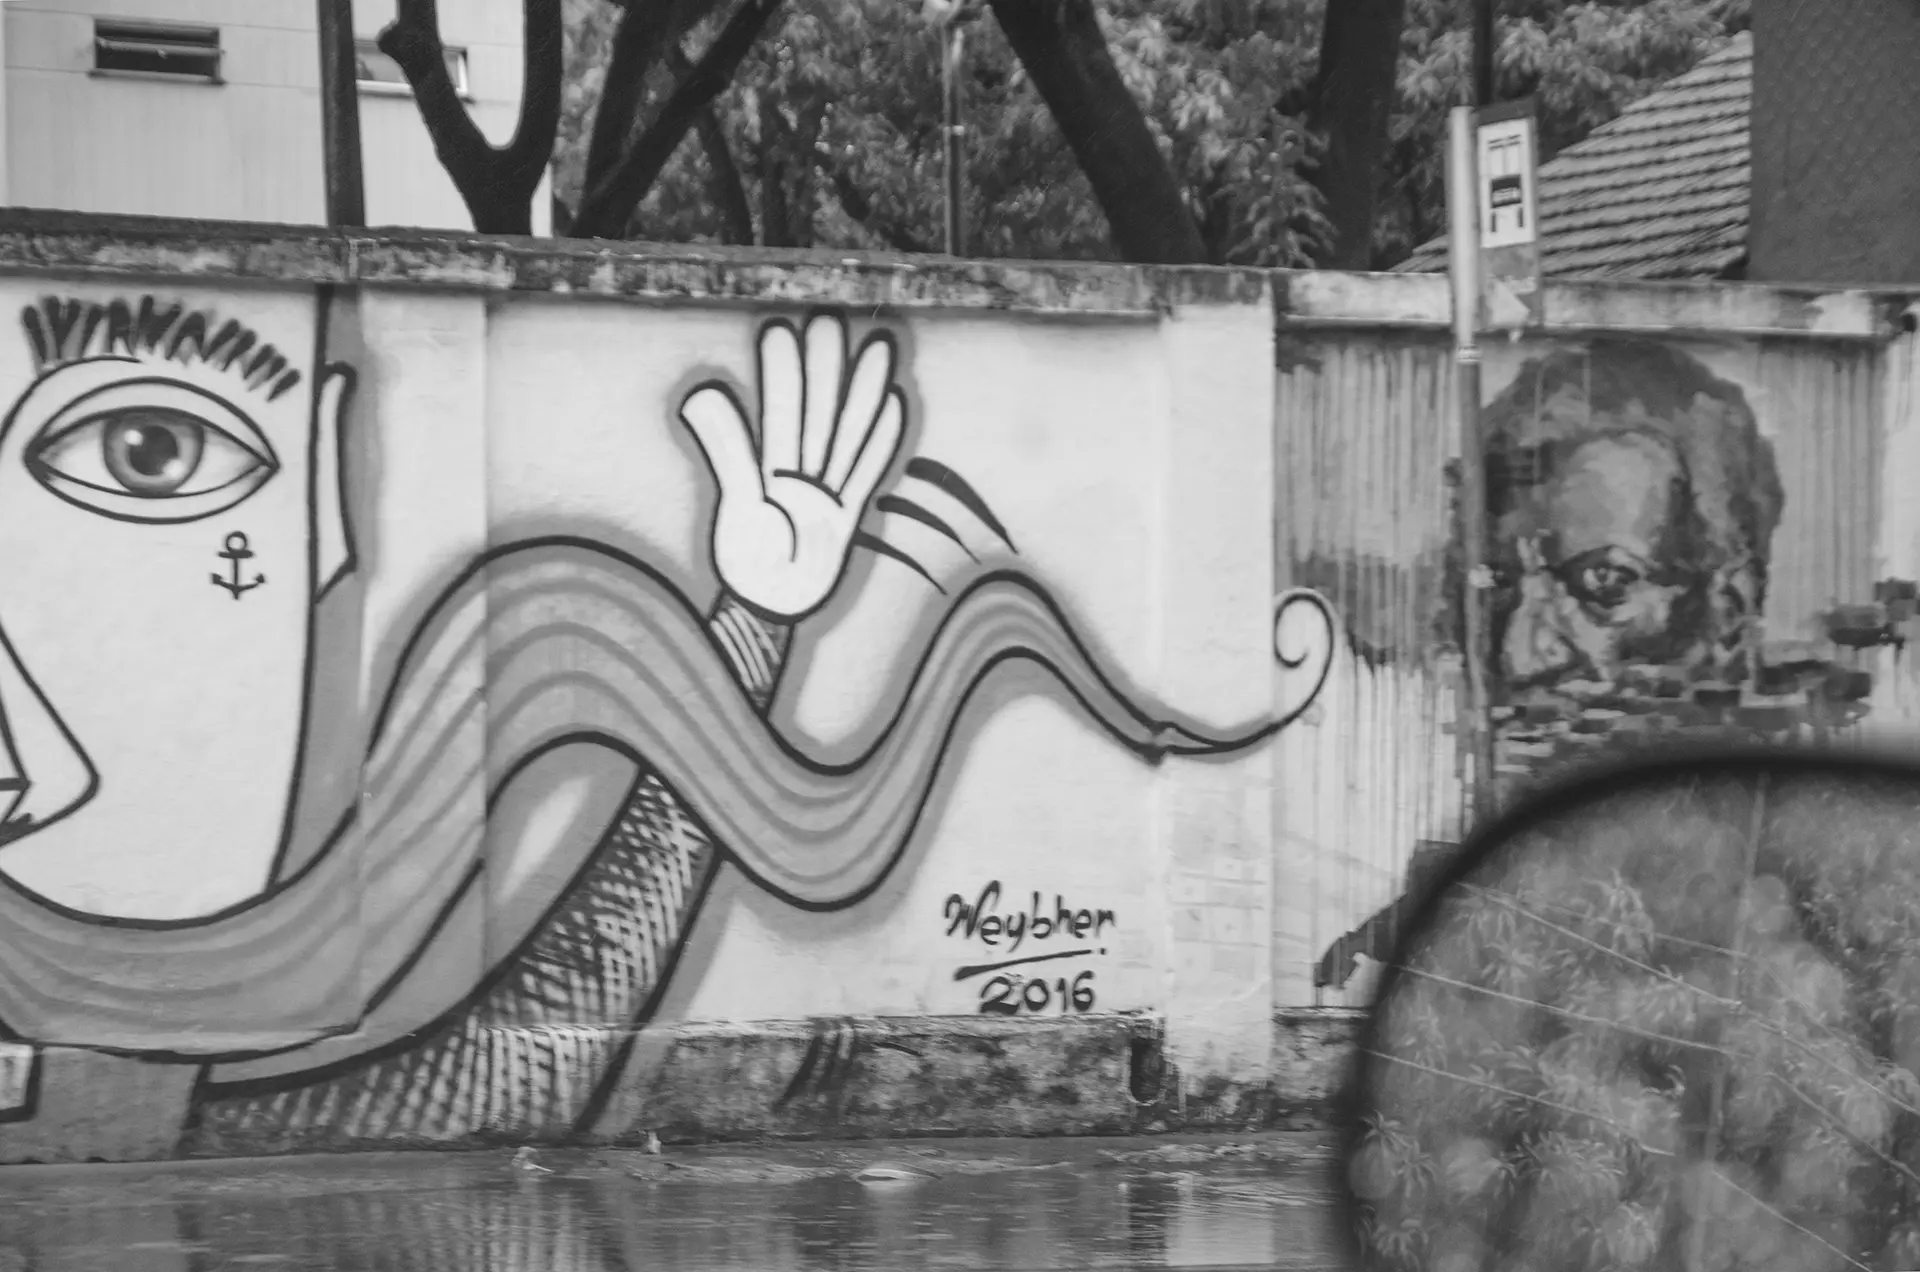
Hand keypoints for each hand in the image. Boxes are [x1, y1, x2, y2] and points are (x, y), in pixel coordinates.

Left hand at [680, 313, 906, 621]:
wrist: (770, 612)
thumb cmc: (746, 564)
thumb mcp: (736, 506)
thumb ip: (726, 450)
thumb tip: (700, 398)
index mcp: (770, 472)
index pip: (780, 413)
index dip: (782, 373)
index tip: (783, 328)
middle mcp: (802, 475)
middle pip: (818, 413)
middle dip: (826, 368)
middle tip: (832, 322)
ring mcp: (828, 493)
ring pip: (849, 434)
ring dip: (864, 395)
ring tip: (879, 351)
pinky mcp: (847, 516)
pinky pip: (868, 473)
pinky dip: (881, 443)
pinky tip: (896, 405)